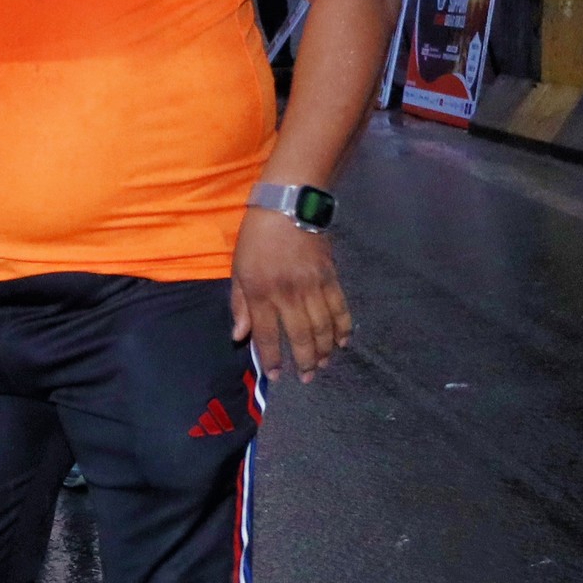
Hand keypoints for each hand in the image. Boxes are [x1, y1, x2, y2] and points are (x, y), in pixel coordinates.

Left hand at [230, 211, 349, 381]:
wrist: (288, 205)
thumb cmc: (256, 238)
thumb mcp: (238, 269)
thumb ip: (240, 305)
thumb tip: (239, 337)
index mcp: (262, 292)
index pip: (267, 335)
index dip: (272, 358)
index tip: (277, 375)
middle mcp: (288, 293)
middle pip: (299, 336)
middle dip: (304, 361)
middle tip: (307, 377)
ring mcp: (312, 286)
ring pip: (323, 327)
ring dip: (324, 350)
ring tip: (323, 364)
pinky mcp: (330, 277)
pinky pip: (340, 308)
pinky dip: (343, 327)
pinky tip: (343, 342)